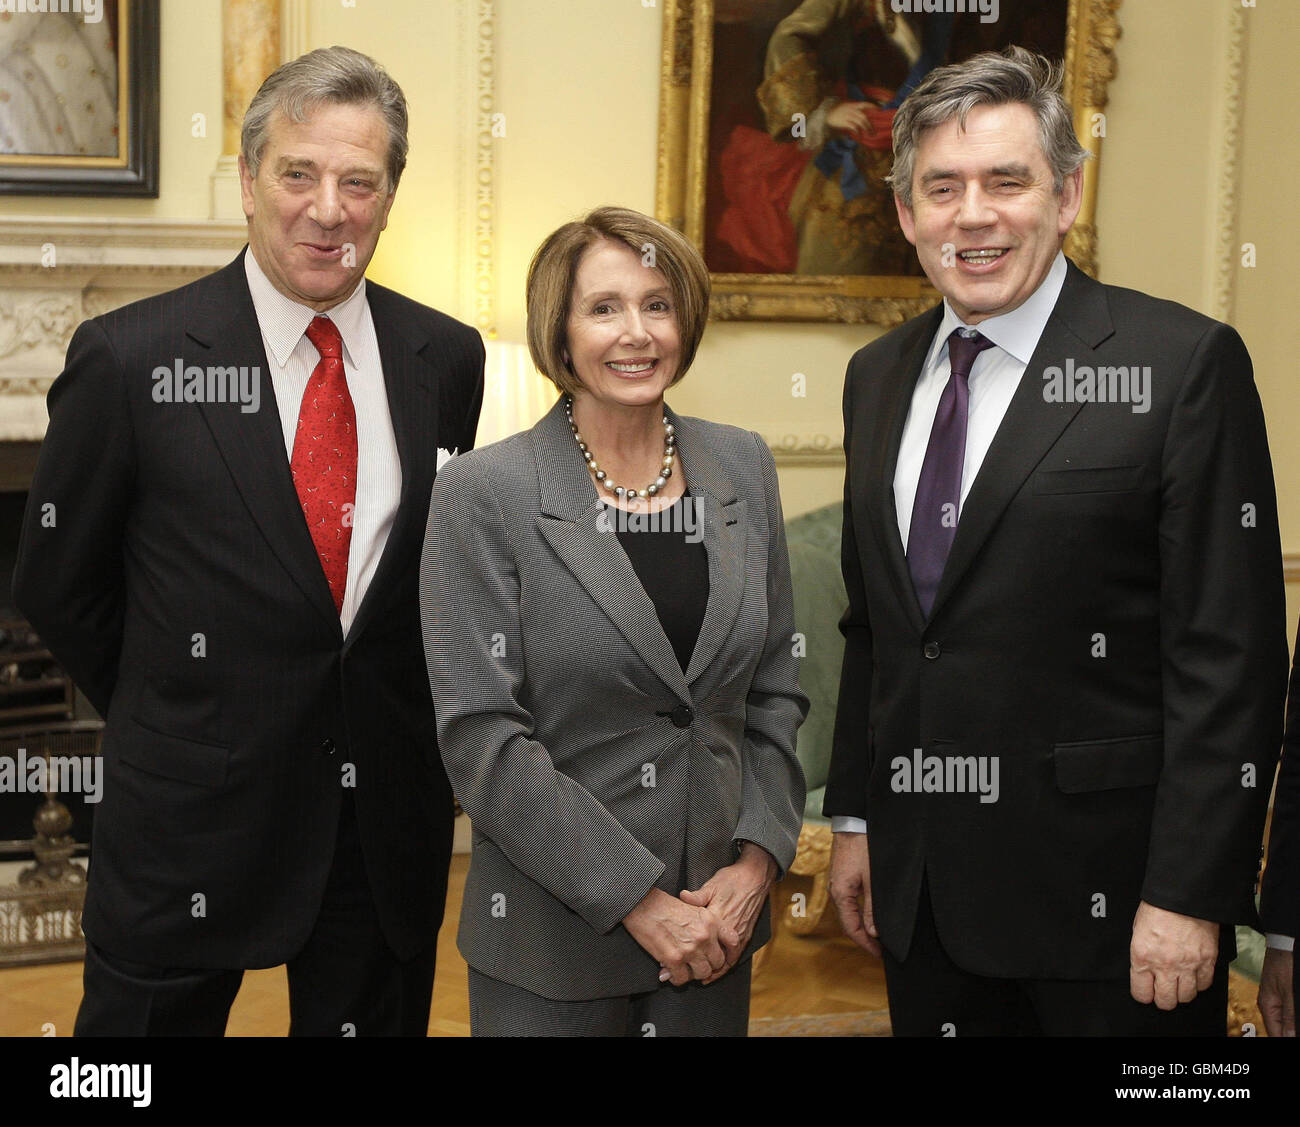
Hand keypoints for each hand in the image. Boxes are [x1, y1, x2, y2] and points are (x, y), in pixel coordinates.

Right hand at [622, 888, 738, 986]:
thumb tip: (712, 944)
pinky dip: (677, 979)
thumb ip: (706, 925)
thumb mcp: (693, 907)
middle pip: (717, 962)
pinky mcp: (674, 959)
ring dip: (693, 974)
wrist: (642, 904)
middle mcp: (704, 936)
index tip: (723, 958)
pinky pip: (682, 979)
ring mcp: (690, 948)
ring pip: (702, 973)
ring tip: (684, 969)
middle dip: (708, 965)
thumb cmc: (664, 905)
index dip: (730, 953)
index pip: (733, 941)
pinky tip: (671, 973)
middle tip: (697, 964)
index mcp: (711, 921)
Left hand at [679, 843, 777, 983]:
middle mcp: (729, 930)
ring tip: (701, 978)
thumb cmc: (732, 880)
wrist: (755, 877)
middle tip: (684, 974)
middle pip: (712, 956)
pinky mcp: (746, 935)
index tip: (676, 961)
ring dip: (714, 971)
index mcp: (718, 918)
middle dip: (698, 967)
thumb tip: (682, 896)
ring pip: (726, 960)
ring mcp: (739, 934)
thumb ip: (697, 896)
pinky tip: (719, 969)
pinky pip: (736, 956)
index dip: (687, 954)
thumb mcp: (712, 885)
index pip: (700, 942)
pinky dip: (727, 965)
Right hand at [825, 100, 874, 134]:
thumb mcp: (846, 107)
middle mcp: (852, 110)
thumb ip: (854, 109)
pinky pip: (854, 127)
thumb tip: (862, 115)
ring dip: (866, 129)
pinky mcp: (845, 122)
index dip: (873, 107)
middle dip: (871, 124)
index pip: (866, 104)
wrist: (826, 114)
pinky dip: (858, 132)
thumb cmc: (837, 111)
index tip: (880, 111)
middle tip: (875, 131)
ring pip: (861, 122)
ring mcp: (848, 116)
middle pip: (864, 116)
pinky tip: (860, 137)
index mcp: (853, 105)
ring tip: (870, 134)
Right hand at [829, 831, 880, 955]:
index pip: (851, 928)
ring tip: (878, 936)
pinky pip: (850, 901)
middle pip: (848, 922)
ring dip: (862, 925)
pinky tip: (871, 915)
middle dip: (864, 938)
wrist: (854, 822)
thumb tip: (873, 932)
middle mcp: (835, 891)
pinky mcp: (843, 876)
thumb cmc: (863, 847)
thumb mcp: (872, 880)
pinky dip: (860, 913)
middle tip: (881, 949)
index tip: (879, 954)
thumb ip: (872, 908)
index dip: (865, 943)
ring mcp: (838, 883)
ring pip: (849, 912)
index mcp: (840, 894)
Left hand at [1129, 901, 1218, 1009]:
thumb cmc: (1158, 907)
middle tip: (1164, 990)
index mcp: (1142, 956)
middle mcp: (1165, 965)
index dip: (1143, 994)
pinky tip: (1194, 974)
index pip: (1142, 993)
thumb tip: (1144, 970)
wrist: (1184, 894)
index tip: (1146, 991)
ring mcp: (1188, 964)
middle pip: (1166, 1001)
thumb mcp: (1138, 930)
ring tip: (1180, 982)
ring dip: (1182, 992)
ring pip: (1187, 997)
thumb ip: (1142, 953)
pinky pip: (1205, 984)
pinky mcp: (1207, 960)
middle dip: (1163, 999)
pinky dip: (1199, 983)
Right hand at [1258, 947, 1294, 1036]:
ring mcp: (1277, 999)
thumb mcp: (1289, 992)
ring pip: (1286, 1021)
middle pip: (1280, 1029)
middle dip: (1290, 1033)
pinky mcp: (1283, 994)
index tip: (1294, 1042)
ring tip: (1295, 1028)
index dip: (1287, 1039)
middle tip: (1296, 1034)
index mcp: (1267, 1006)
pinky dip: (1292, 1017)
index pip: (1276, 1033)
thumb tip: (1288, 1037)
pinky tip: (1294, 1019)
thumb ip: (1289, 1015)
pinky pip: (1288, 1012)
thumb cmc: (1284, 963)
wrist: (1284, 943)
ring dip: (1292, 1025)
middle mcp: (1270, 1004)